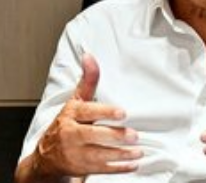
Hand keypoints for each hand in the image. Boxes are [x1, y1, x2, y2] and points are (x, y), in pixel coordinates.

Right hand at [32, 53, 142, 178]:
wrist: (46, 157)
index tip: (122, 113)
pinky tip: (132, 164)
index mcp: (70, 114)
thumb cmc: (66, 123)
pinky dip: (119, 168)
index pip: (88, 112)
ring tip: (138, 152)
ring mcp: (75, 154)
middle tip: (134, 135)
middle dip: (115, 136)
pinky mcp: (81, 168)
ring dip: (121, 155)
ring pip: (99, 155)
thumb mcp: (75, 101)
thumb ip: (88, 81)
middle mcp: (71, 134)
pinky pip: (101, 169)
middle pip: (94, 135)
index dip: (105, 112)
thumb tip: (89, 56)